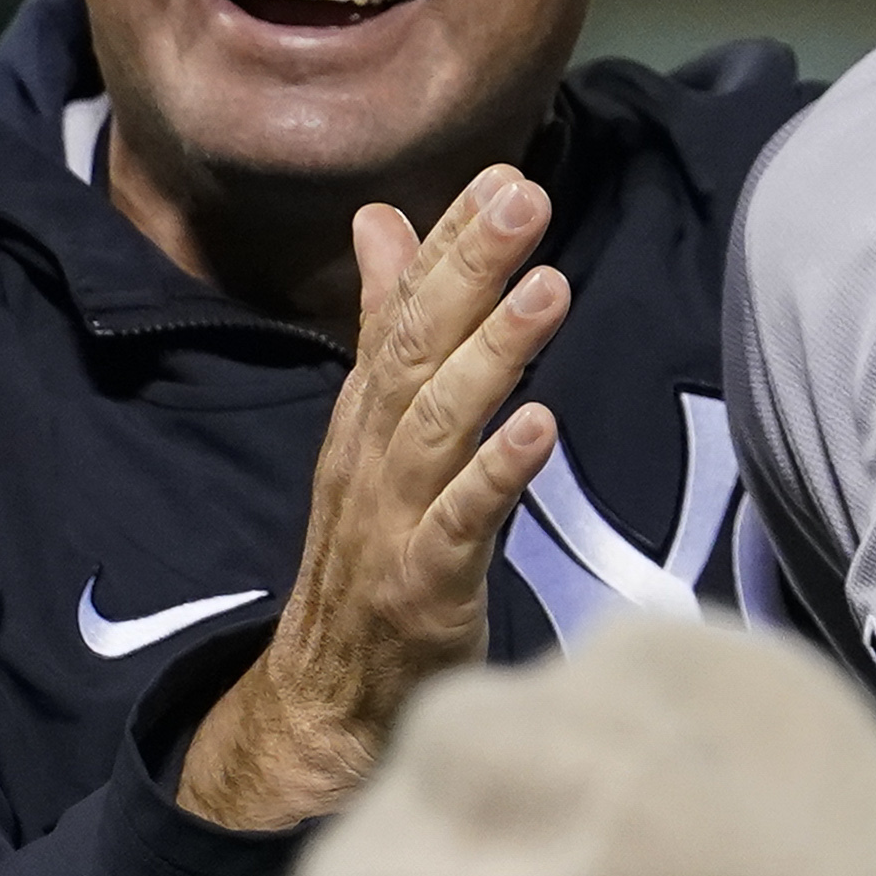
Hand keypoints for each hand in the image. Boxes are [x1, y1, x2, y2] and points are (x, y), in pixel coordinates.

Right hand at [172, 168, 564, 831]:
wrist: (329, 702)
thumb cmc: (372, 553)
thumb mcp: (376, 432)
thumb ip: (386, 326)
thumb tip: (383, 221)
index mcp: (368, 414)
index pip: (405, 310)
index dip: (450, 242)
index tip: (503, 173)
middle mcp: (373, 455)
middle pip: (416, 349)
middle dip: (468, 268)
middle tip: (523, 197)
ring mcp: (394, 522)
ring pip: (436, 424)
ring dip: (491, 353)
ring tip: (545, 287)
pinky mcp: (423, 589)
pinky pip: (459, 525)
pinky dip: (496, 473)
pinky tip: (540, 425)